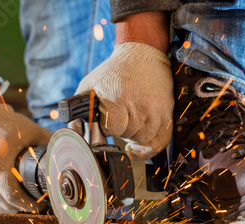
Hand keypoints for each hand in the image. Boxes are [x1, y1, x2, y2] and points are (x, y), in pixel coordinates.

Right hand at [0, 104, 51, 211]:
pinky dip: (4, 198)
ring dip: (14, 205)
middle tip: (40, 206)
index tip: (42, 205)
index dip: (28, 204)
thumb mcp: (32, 131)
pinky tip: (17, 196)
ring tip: (30, 203)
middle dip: (24, 207)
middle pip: (6, 202)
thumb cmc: (8, 124)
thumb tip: (68, 154)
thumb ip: (51, 143)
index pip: (13, 194)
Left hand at [71, 42, 173, 159]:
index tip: (107, 120)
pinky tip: (142, 143)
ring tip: (131, 123)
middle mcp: (140, 105)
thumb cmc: (114, 72)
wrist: (143, 56)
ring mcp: (156, 110)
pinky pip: (161, 141)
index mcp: (118, 98)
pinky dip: (151, 146)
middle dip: (121, 131)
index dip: (107, 128)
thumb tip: (77, 133)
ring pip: (144, 140)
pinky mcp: (167, 112)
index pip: (112, 130)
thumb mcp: (90, 85)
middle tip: (120, 119)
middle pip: (128, 136)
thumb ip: (79, 111)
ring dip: (135, 136)